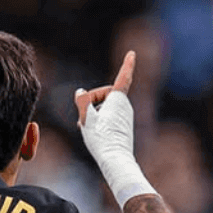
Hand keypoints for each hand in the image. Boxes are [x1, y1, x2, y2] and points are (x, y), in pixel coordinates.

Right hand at [73, 50, 156, 208]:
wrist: (115, 159)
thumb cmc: (101, 138)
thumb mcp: (86, 118)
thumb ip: (82, 102)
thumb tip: (80, 91)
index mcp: (118, 100)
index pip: (123, 77)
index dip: (127, 65)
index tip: (132, 53)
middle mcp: (124, 105)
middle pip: (103, 96)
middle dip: (91, 103)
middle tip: (82, 119)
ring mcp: (125, 116)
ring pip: (104, 108)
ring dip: (93, 114)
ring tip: (88, 129)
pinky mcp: (123, 125)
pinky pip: (108, 117)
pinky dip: (98, 121)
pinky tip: (94, 134)